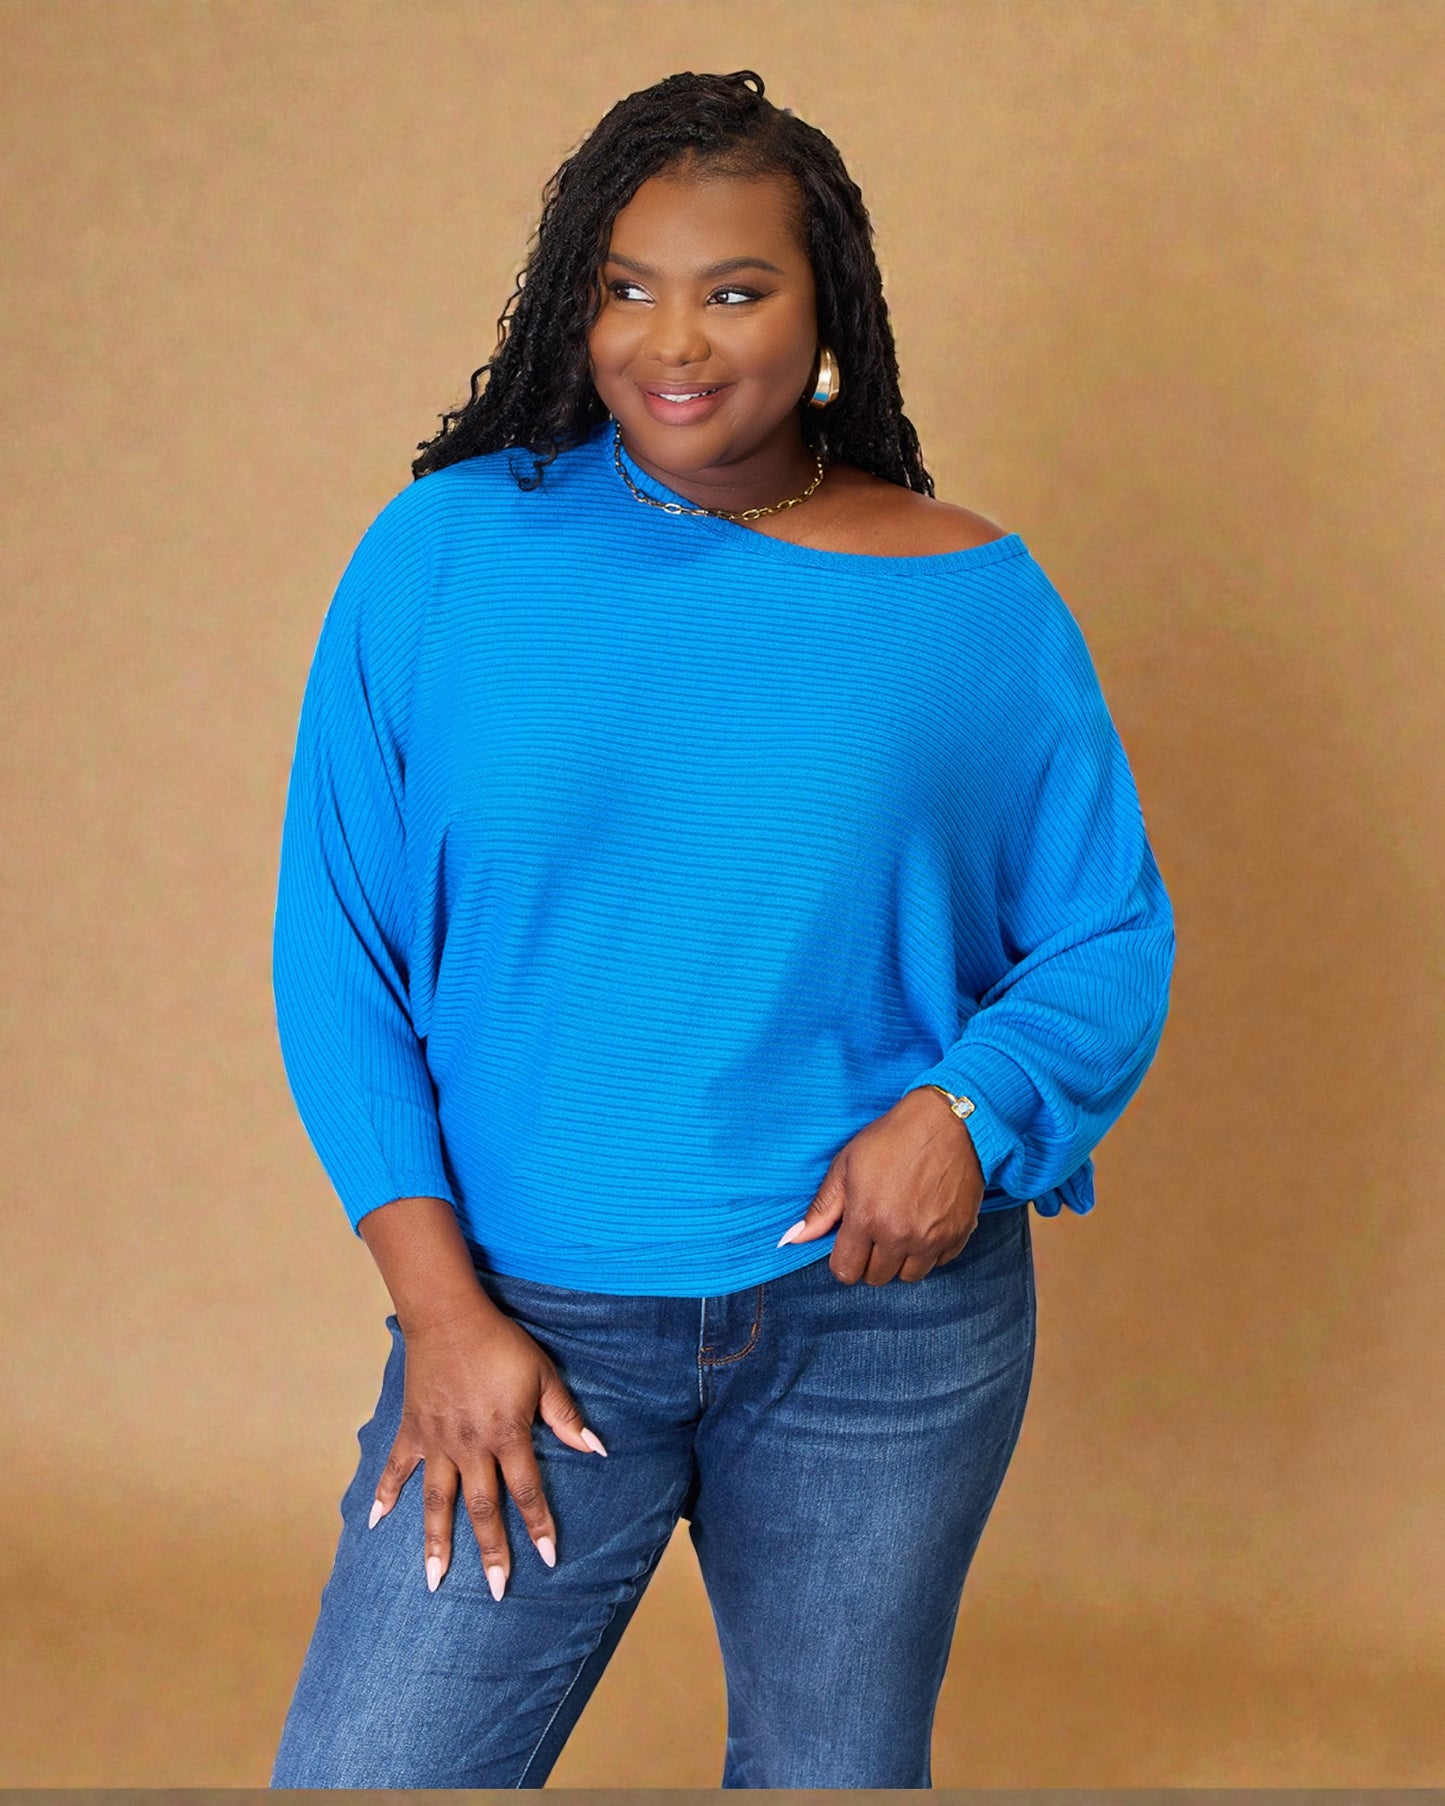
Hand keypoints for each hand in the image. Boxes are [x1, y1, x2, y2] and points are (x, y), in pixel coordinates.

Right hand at [368, 1295, 606, 1598]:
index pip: (526, 1491)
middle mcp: (470, 1447)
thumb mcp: (543, 1375)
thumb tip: (597, 1449)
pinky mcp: (413, 1429)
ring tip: (434, 1583)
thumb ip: (566, 1416)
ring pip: (437, 1502)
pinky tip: (376, 1525)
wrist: (449, 1316)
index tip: (550, 1558)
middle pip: (482, 1509)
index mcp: (506, 1434)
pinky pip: (396, 1469)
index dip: (539, 1525)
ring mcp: (437, 1441)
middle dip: (491, 1552)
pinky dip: (385, 1495)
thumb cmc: (501, 1343)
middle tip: (496, 1592)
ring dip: (436, 1543)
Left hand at [778, 1087, 985, 1284]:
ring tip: (901, 1229)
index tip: (850, 1241)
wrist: (948, 1122)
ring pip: (909, 1276)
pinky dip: (930, 1251)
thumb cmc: (893, 1138)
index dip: (843, 1259)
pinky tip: (925, 1224)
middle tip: (876, 1230)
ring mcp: (932, 1239)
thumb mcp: (847, 1164)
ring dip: (901, 1259)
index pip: (845, 1271)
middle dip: (870, 1259)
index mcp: (866, 1219)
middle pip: (876, 1277)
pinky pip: (939, 1263)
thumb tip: (794, 1239)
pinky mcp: (958, 1235)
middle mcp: (899, 1236)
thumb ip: (822, 1207)